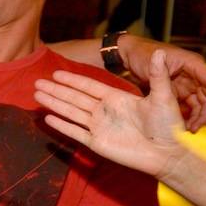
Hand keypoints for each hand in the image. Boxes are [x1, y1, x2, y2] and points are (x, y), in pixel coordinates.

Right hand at [34, 49, 187, 180]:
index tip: (56, 73)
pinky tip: (48, 118)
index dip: (72, 80)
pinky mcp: (97, 144)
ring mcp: (99, 128)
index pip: (88, 87)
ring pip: (71, 113)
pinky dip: (62, 126)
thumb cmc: (168, 126)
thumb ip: (157, 76)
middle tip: (37, 83)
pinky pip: (75, 133)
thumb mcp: (163, 97)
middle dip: (56, 90)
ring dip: (54, 104)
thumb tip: (160, 51)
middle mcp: (104, 111)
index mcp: (116, 98)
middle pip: (74, 98)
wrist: (167, 154)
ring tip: (37, 96)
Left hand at [118, 35, 205, 131]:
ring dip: (200, 115)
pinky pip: (190, 104)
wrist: (131, 56)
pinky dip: (190, 115)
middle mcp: (193, 73)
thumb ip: (159, 70)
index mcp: (191, 63)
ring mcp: (187, 82)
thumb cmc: (142, 54)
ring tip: (194, 129)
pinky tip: (187, 125)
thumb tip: (162, 61)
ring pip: (201, 101)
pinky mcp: (179, 90)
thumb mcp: (152, 63)